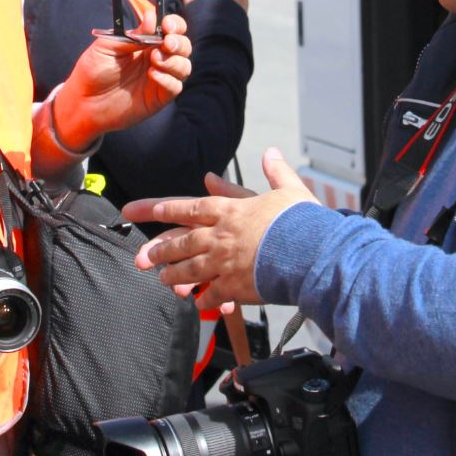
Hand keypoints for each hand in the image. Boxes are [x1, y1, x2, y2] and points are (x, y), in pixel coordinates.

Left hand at [51, 11, 192, 150]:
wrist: (83, 101)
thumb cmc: (93, 70)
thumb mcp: (109, 46)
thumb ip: (133, 34)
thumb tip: (152, 16)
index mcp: (146, 42)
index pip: (171, 29)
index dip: (174, 25)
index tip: (167, 25)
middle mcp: (156, 58)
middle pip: (183, 46)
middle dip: (179, 42)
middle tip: (166, 43)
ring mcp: (159, 78)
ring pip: (184, 66)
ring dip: (174, 61)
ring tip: (154, 60)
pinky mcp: (158, 97)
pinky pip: (175, 87)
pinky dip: (168, 79)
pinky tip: (152, 76)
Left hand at [123, 148, 317, 310]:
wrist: (312, 252)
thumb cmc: (301, 220)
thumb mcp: (288, 189)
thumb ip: (276, 171)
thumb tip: (270, 152)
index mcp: (230, 211)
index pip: (190, 207)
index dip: (165, 208)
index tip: (145, 210)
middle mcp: (220, 236)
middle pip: (183, 241)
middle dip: (162, 249)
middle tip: (144, 256)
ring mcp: (224, 262)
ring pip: (190, 269)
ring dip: (174, 274)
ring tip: (163, 279)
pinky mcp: (234, 286)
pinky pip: (212, 294)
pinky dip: (204, 299)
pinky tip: (198, 303)